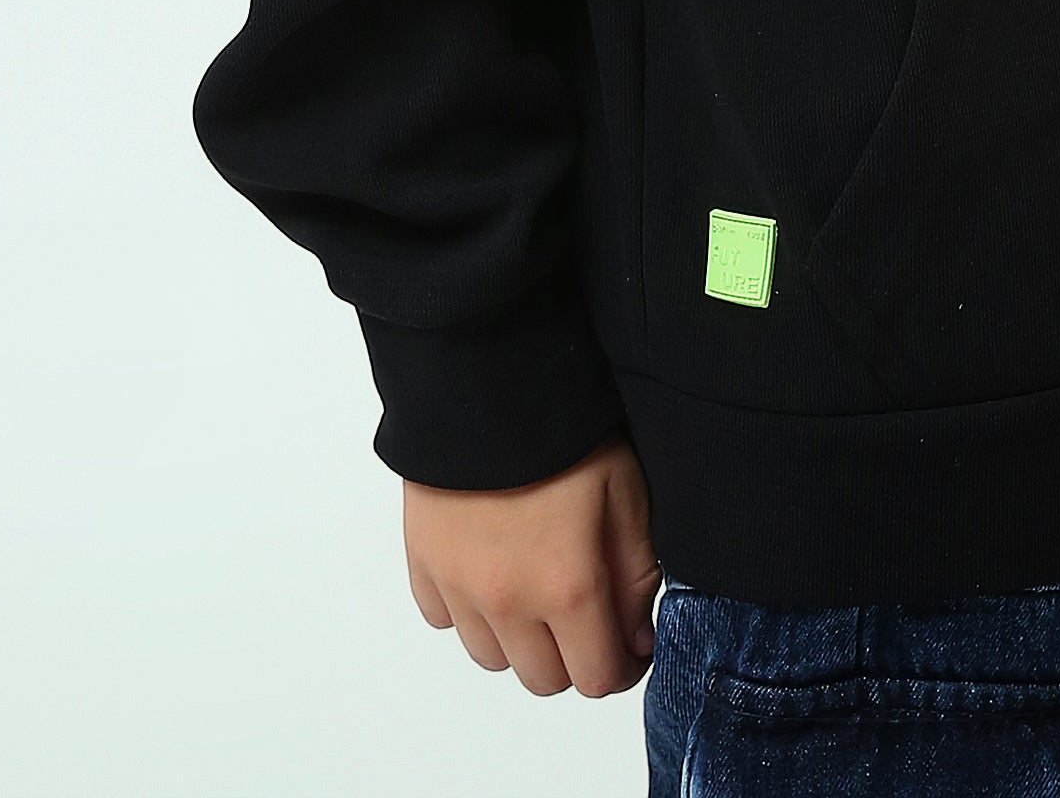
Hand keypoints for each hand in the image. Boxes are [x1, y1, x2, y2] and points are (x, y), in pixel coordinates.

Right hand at [404, 433, 660, 696]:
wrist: (486, 379)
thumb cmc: (563, 426)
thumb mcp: (626, 490)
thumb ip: (636, 575)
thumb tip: (635, 639)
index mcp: (567, 586)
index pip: (597, 679)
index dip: (620, 667)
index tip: (627, 645)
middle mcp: (508, 602)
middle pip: (543, 679)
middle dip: (571, 654)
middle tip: (583, 610)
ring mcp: (459, 587)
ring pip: (493, 658)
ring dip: (518, 637)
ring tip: (533, 582)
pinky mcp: (422, 564)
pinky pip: (446, 619)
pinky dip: (469, 608)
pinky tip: (490, 565)